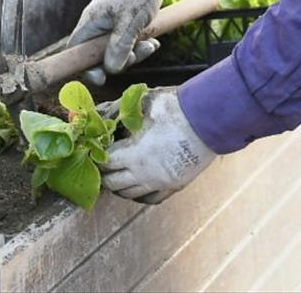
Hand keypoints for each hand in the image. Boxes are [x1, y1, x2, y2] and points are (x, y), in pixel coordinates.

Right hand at [68, 0, 164, 82]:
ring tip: (149, 44)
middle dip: (119, 61)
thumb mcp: (131, 19)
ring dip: (133, 54)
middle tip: (137, 54)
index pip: (77, 51)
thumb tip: (111, 69)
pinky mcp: (120, 31)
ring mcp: (108, 30)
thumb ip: (121, 44)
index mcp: (91, 23)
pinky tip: (152, 42)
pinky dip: (138, 48)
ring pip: (115, 54)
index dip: (85, 68)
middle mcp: (96, 28)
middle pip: (99, 58)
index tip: (101, 78)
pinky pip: (126, 47)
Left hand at [99, 87, 215, 203]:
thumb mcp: (144, 102)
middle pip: (114, 184)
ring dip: (120, 186)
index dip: (97, 158)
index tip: (93, 152)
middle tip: (101, 165)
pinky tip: (138, 186)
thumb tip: (103, 114)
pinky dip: (140, 194)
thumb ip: (120, 109)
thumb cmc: (175, 108)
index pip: (105, 164)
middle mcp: (144, 174)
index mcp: (134, 154)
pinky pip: (151, 198)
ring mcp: (160, 183)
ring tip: (117, 175)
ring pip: (131, 195)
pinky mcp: (175, 185)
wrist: (207, 119)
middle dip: (104, 175)